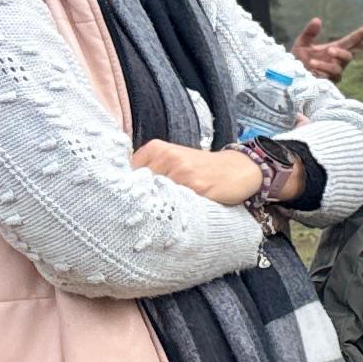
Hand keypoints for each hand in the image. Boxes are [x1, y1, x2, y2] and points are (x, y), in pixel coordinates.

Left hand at [132, 138, 264, 206]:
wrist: (238, 168)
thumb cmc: (202, 167)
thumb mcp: (173, 159)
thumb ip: (150, 170)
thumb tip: (124, 192)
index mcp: (157, 148)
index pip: (127, 173)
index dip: (128, 189)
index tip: (130, 199)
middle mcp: (168, 157)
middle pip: (139, 187)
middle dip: (141, 200)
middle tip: (145, 211)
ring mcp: (182, 173)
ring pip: (157, 197)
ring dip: (157, 208)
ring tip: (164, 212)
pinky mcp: (197, 188)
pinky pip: (177, 204)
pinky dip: (175, 211)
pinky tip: (178, 213)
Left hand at [288, 17, 362, 81]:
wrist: (290, 75)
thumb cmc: (298, 58)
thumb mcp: (302, 43)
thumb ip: (310, 32)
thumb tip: (317, 19)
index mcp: (334, 49)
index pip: (350, 42)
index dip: (359, 36)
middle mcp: (336, 61)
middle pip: (349, 56)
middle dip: (341, 53)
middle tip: (330, 50)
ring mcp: (333, 73)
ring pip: (337, 69)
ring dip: (326, 65)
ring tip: (312, 62)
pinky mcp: (328, 83)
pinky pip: (329, 79)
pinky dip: (321, 73)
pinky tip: (312, 71)